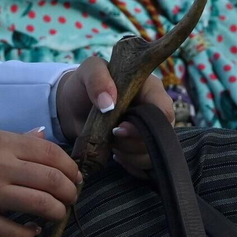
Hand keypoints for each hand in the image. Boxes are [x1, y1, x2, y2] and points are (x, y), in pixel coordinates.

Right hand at [0, 125, 83, 236]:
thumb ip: (15, 137)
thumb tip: (44, 136)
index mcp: (2, 142)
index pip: (51, 154)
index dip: (70, 167)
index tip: (75, 175)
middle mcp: (0, 167)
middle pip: (53, 181)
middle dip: (71, 191)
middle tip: (72, 196)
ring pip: (41, 206)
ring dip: (57, 212)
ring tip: (57, 213)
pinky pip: (14, 233)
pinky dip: (30, 234)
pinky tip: (32, 230)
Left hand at [55, 56, 175, 173]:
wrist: (73, 107)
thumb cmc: (85, 84)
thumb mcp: (89, 70)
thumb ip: (97, 79)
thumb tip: (108, 103)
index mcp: (150, 88)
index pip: (164, 110)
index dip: (147, 124)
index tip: (118, 128)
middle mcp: (154, 111)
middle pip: (160, 137)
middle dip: (132, 143)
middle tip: (111, 136)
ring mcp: (149, 132)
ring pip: (152, 154)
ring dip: (129, 155)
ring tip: (110, 144)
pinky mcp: (140, 149)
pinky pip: (144, 166)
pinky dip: (129, 164)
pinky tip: (114, 154)